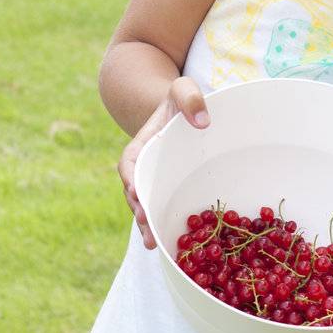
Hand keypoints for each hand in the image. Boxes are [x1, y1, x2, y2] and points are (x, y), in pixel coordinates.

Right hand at [118, 76, 209, 249]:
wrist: (184, 109)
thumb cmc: (182, 98)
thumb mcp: (183, 89)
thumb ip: (189, 98)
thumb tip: (201, 122)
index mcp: (143, 144)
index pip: (130, 162)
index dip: (130, 177)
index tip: (134, 190)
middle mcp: (145, 167)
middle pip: (135, 191)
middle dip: (138, 209)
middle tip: (145, 223)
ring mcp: (156, 181)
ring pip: (146, 205)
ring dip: (147, 225)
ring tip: (151, 244)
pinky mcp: (169, 189)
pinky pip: (164, 208)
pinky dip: (163, 225)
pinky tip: (170, 243)